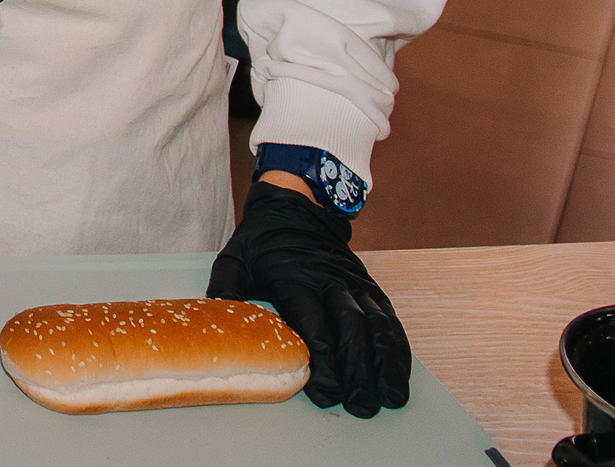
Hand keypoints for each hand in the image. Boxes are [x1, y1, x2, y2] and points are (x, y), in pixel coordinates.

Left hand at [208, 179, 410, 415]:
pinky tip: (399, 376)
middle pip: (353, 330)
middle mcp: (331, 282)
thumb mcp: (234, 259)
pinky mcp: (370, 288)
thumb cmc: (261, 242)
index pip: (314, 326)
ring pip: (378, 325)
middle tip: (361, 406)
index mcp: (296, 279)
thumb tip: (215, 324)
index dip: (324, 362)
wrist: (296, 207)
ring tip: (389, 398)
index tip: (327, 393)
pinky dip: (397, 349)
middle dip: (360, 372)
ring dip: (387, 364)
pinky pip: (389, 319)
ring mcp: (355, 284)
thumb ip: (225, 290)